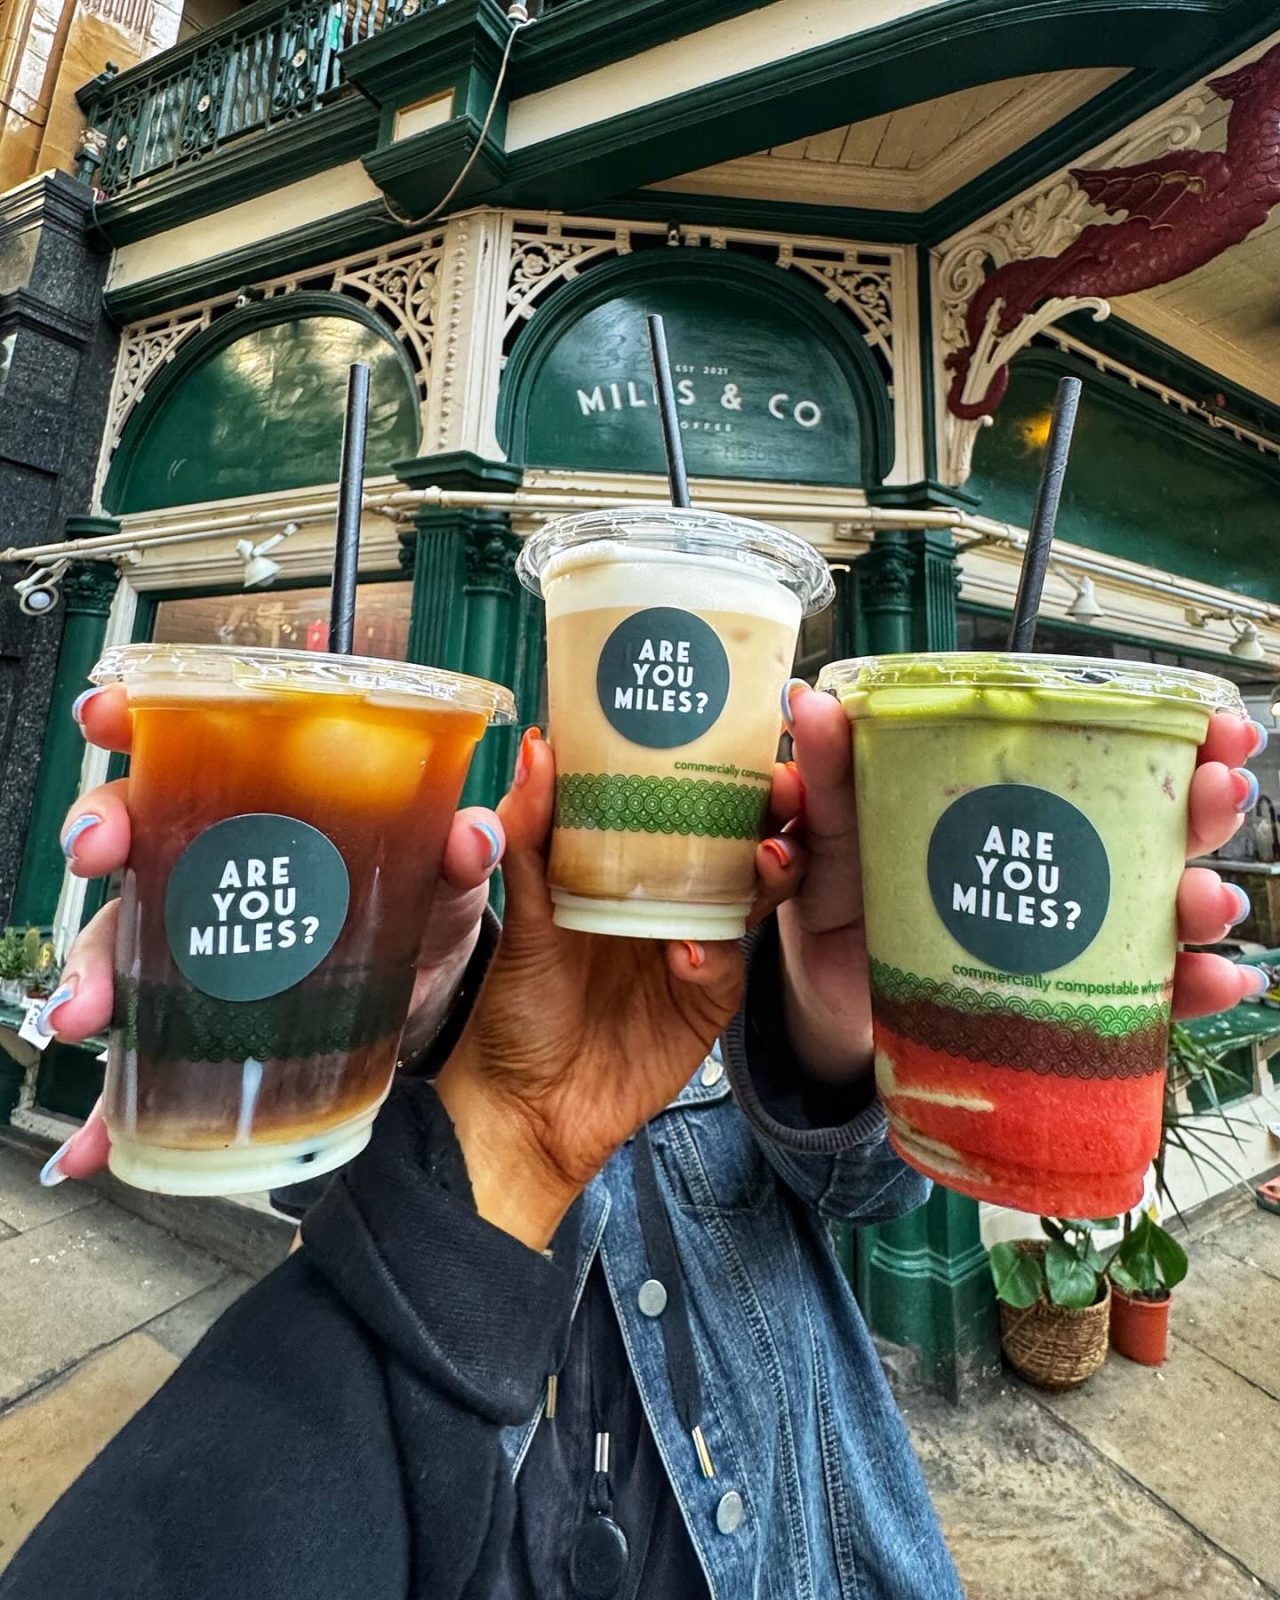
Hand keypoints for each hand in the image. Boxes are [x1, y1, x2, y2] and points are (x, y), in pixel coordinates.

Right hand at [39, 685, 507, 1183]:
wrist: (432, 993)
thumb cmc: (430, 899)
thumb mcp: (453, 869)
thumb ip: (466, 845)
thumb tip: (475, 834)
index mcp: (270, 798)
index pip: (188, 740)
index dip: (136, 718)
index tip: (109, 713)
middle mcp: (219, 859)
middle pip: (137, 828)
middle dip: (104, 830)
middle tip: (100, 848)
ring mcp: (203, 939)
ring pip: (121, 938)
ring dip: (92, 970)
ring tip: (90, 1007)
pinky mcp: (205, 1017)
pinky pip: (145, 1058)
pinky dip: (116, 1103)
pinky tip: (97, 1139)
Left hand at [434, 729, 804, 1248]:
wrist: (525, 1107)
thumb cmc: (518, 1007)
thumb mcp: (521, 914)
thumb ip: (531, 835)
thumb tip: (538, 747)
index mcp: (633, 862)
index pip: (689, 796)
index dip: (722, 762)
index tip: (741, 726)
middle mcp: (675, 895)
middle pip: (740, 837)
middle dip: (771, 809)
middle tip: (783, 785)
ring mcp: (698, 946)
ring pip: (753, 894)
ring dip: (766, 870)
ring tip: (765, 856)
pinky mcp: (708, 1000)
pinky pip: (724, 965)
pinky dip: (710, 953)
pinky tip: (687, 951)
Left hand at [769, 681, 1269, 1082]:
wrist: (832, 996)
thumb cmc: (847, 899)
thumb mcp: (838, 831)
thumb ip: (831, 773)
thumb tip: (813, 702)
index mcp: (1022, 808)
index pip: (1115, 761)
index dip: (1179, 738)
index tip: (1215, 723)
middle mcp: (1064, 866)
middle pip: (1162, 829)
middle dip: (1206, 809)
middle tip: (1221, 793)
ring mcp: (1071, 937)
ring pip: (1165, 912)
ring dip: (1202, 901)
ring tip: (1203, 900)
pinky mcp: (1065, 1005)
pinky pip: (1140, 1002)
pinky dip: (1188, 993)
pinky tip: (1214, 982)